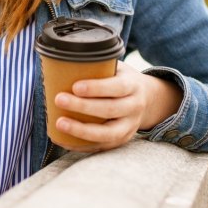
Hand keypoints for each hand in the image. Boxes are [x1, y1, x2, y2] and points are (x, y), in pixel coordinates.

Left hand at [52, 61, 182, 152]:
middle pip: (110, 110)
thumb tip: (62, 60)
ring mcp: (130, 126)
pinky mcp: (122, 140)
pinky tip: (62, 139)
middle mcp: (134, 107)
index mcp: (133, 86)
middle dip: (83, 107)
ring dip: (81, 131)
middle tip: (58, 99)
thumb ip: (98, 65)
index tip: (75, 87)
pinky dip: (81, 145)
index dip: (97, 88)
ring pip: (108, 133)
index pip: (117, 87)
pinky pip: (102, 146)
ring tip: (59, 124)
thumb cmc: (121, 80)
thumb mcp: (117, 68)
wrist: (148, 100)